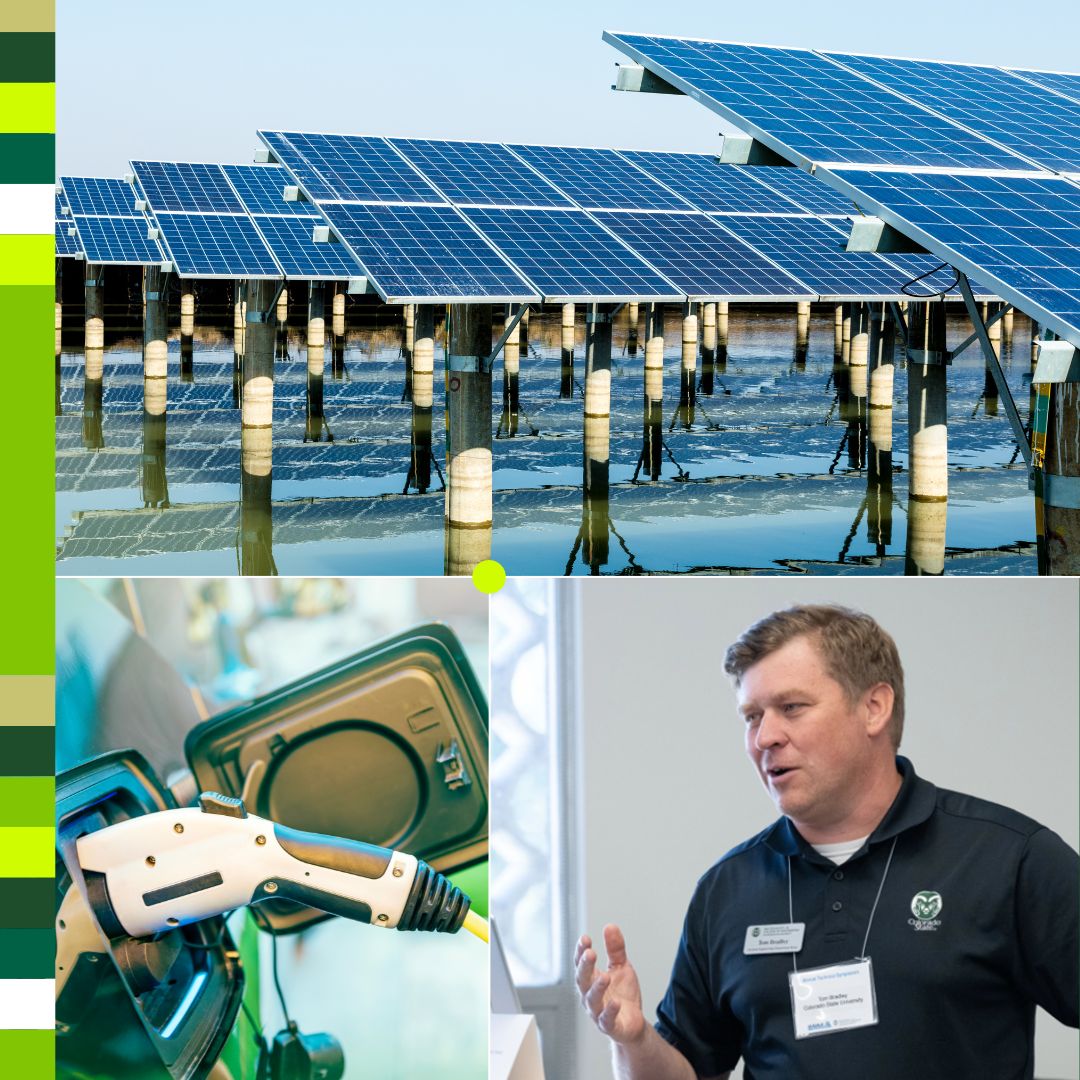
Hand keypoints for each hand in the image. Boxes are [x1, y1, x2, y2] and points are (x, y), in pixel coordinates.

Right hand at [574, 924, 646, 1044]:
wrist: (633, 1023)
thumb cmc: (623, 994)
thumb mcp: (621, 967)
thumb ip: (615, 949)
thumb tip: (610, 926)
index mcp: (591, 979)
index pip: (581, 963)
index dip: (581, 951)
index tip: (585, 938)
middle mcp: (590, 994)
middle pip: (582, 980)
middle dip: (585, 966)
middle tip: (590, 953)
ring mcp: (598, 1011)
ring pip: (592, 1000)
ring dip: (597, 988)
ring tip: (604, 976)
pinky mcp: (609, 1026)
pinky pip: (606, 1020)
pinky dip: (610, 1011)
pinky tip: (616, 1002)